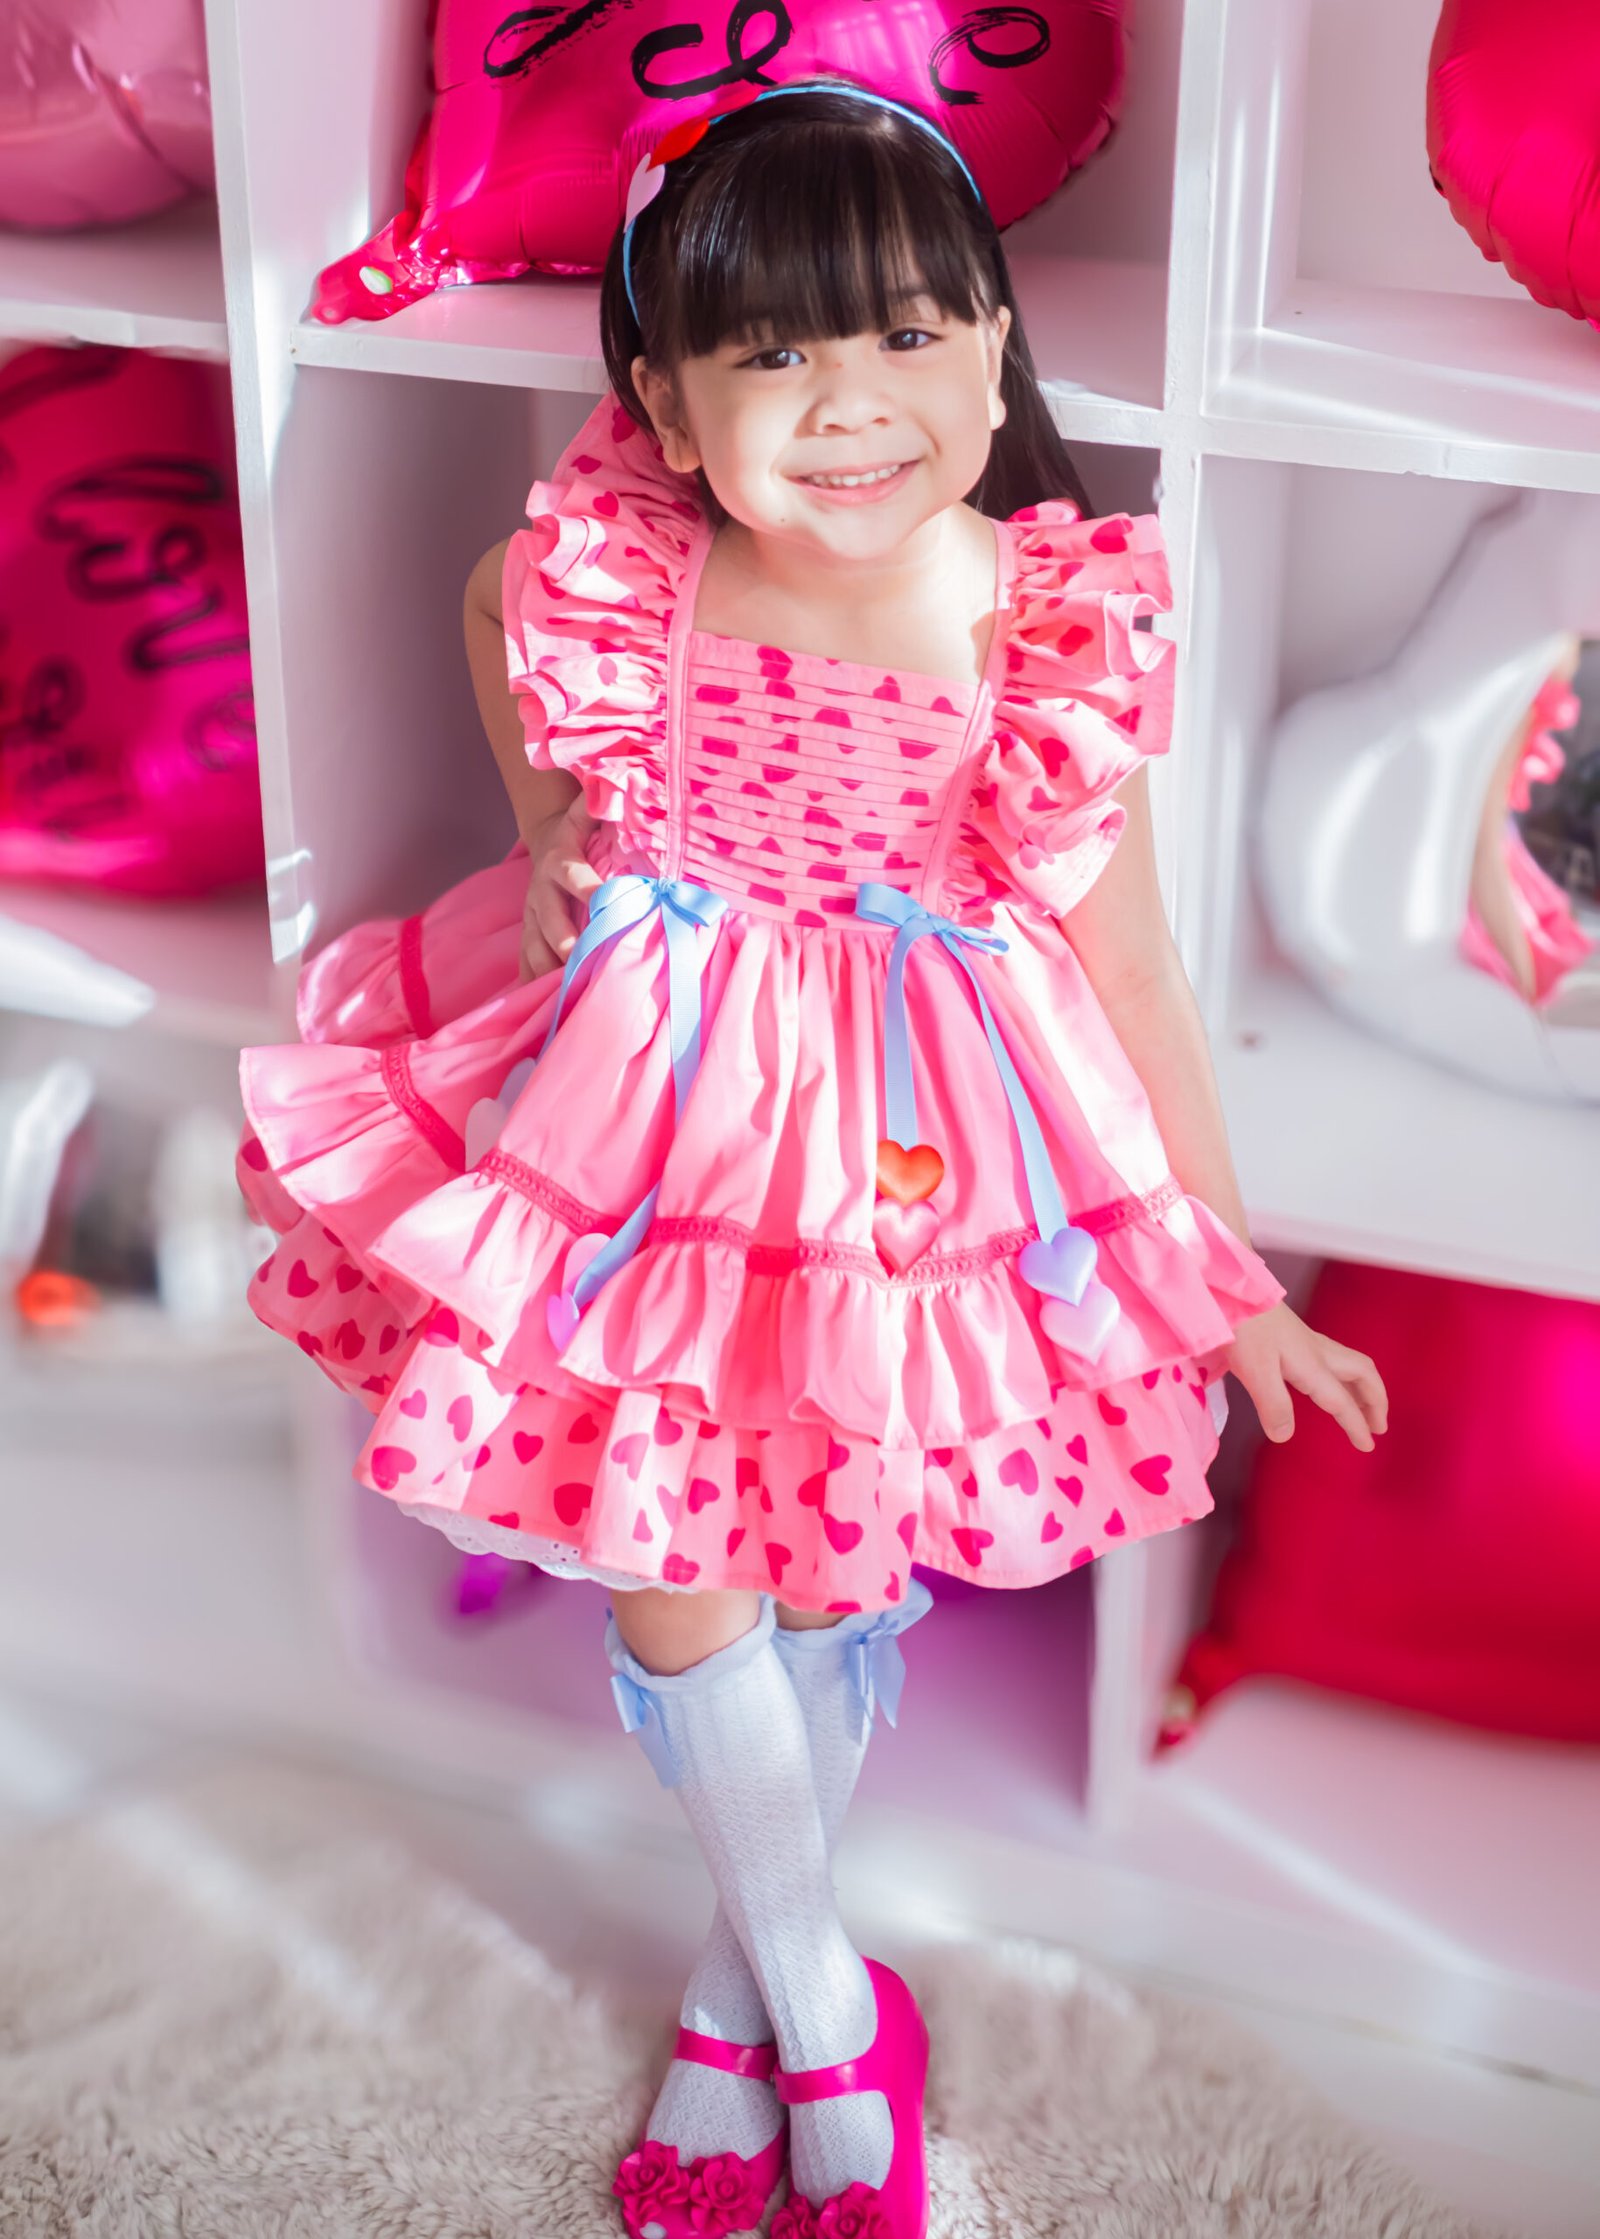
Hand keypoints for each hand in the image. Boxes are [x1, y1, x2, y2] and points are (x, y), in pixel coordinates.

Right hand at [519, 794, 600, 982]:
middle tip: (582, 962)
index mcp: (560, 862)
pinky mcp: (529, 938)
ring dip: (550, 974)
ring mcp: (532, 919)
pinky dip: (536, 988)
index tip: (607, 901)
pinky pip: (527, 967)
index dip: (590, 888)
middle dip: (563, 943)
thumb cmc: (580, 834)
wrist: (548, 846)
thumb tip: (614, 787)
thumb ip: (599, 803)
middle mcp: (541, 893)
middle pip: (549, 922)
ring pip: (535, 951)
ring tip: (569, 996)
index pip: (574, 875)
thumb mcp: (586, 814)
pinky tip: (548, 1010)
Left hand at [1222, 1300, 1387, 1452]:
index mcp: (1312, 1364)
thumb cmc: (1242, 1326)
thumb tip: (1285, 1436)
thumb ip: (1274, 1405)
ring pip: (1351, 1365)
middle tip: (1379, 1426)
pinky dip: (1345, 1376)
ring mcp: (1307, 1341)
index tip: (1368, 1447)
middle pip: (1363, 1374)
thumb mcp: (1255, 1371)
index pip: (1342, 1401)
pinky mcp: (1295, 1335)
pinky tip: (1329, 1383)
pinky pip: (1335, 1359)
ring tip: (1364, 1409)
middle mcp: (1317, 1351)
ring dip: (1364, 1388)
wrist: (1232, 1288)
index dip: (1356, 1425)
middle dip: (1376, 1401)